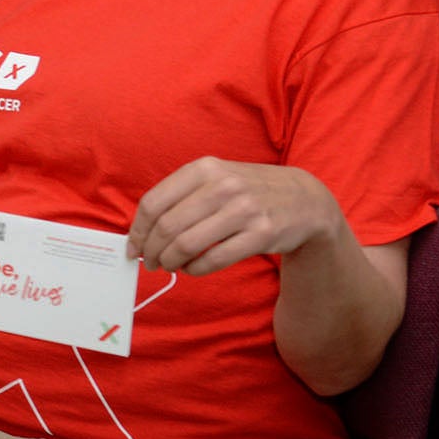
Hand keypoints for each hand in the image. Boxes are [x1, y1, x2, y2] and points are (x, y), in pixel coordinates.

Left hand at [129, 158, 344, 277]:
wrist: (305, 199)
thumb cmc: (248, 191)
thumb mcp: (216, 177)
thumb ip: (180, 196)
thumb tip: (142, 230)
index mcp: (204, 168)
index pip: (154, 203)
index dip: (138, 231)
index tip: (133, 247)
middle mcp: (223, 186)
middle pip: (167, 227)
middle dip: (151, 251)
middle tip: (149, 262)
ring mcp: (245, 209)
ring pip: (187, 245)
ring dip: (170, 262)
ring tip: (168, 266)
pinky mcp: (262, 234)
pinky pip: (214, 259)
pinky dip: (195, 269)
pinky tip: (192, 268)